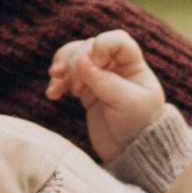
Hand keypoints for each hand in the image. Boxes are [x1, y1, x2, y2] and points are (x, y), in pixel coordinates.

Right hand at [46, 31, 166, 162]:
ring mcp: (99, 77)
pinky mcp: (85, 90)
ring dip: (63, 67)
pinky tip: (52, 94)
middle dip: (77, 62)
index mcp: (134, 65)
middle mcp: (116, 67)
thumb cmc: (138, 126)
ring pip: (75, 58)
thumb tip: (81, 62)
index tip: (94, 64)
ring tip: (58, 83)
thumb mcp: (127, 103)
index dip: (101, 46)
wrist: (130, 152)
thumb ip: (105, 81)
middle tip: (77, 87)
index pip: (116, 40)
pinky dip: (57, 82)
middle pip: (89, 47)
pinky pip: (66, 77)